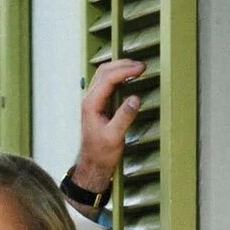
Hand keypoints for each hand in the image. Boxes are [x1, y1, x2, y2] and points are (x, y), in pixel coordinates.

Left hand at [70, 59, 145, 199]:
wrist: (92, 165)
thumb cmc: (101, 153)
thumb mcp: (115, 137)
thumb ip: (124, 117)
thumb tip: (135, 99)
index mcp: (91, 104)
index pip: (108, 78)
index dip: (125, 70)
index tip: (141, 69)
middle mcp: (89, 100)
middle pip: (104, 71)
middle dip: (123, 65)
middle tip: (141, 66)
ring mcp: (91, 101)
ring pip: (103, 75)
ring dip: (119, 67)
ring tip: (136, 68)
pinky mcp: (96, 105)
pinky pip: (105, 83)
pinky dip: (117, 75)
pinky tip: (127, 77)